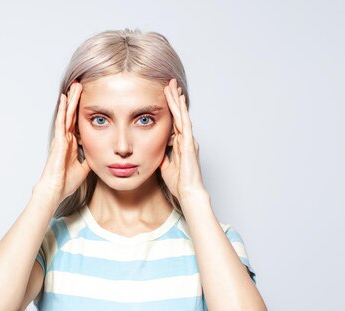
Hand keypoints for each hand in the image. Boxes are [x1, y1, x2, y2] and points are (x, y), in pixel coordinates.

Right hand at [37, 81, 90, 203]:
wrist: (56, 190)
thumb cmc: (66, 182)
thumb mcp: (84, 169)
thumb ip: (89, 160)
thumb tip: (99, 157)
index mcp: (71, 145)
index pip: (77, 124)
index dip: (81, 113)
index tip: (86, 102)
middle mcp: (65, 139)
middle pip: (72, 115)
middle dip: (76, 101)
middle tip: (80, 86)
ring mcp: (61, 138)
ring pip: (66, 114)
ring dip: (70, 100)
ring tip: (74, 86)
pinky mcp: (58, 140)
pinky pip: (61, 121)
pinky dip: (63, 109)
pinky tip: (64, 99)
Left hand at [160, 78, 205, 201]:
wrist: (188, 193)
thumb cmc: (179, 183)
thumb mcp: (165, 167)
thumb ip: (163, 157)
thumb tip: (155, 153)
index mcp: (181, 144)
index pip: (174, 122)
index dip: (171, 109)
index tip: (166, 97)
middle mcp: (186, 140)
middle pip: (179, 114)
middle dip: (174, 99)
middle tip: (169, 84)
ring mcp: (188, 140)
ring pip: (182, 115)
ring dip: (176, 100)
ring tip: (171, 85)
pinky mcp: (189, 143)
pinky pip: (184, 122)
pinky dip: (181, 110)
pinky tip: (178, 99)